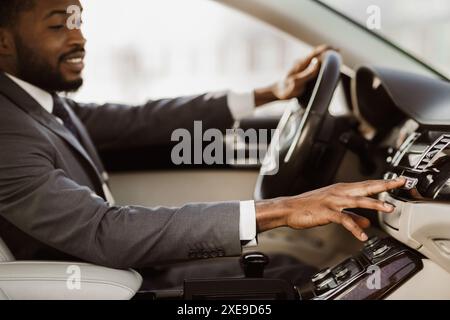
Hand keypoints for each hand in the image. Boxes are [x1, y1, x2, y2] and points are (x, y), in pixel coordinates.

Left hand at [254, 45, 334, 105]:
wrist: (276, 92)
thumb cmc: (286, 90)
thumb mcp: (297, 83)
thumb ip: (307, 73)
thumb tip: (318, 61)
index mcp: (301, 64)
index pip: (316, 52)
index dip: (327, 49)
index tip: (337, 49)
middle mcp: (301, 63)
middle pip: (316, 53)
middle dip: (327, 52)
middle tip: (338, 53)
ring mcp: (300, 67)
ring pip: (314, 58)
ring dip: (324, 57)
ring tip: (333, 60)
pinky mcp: (300, 71)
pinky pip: (312, 64)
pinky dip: (320, 63)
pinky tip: (323, 68)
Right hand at [255, 178, 405, 240]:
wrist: (289, 208)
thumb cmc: (309, 207)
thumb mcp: (333, 210)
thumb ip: (353, 216)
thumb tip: (368, 222)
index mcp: (341, 189)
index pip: (366, 184)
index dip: (383, 182)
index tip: (398, 181)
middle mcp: (339, 192)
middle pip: (365, 187)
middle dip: (384, 185)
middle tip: (400, 183)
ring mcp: (333, 201)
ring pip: (357, 200)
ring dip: (374, 204)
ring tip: (388, 208)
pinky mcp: (326, 212)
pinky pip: (343, 219)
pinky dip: (354, 227)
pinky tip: (361, 235)